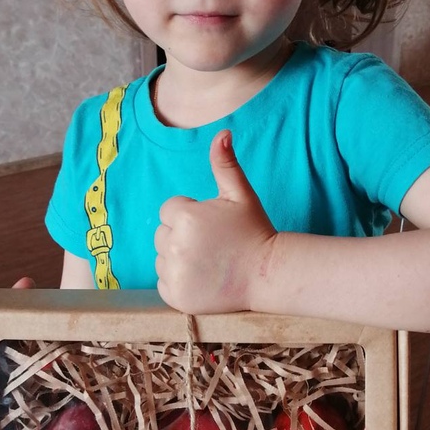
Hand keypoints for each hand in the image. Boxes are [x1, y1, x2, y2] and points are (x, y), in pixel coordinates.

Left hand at [155, 130, 275, 313]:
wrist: (268, 274)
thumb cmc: (254, 231)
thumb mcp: (240, 195)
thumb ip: (225, 164)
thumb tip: (222, 133)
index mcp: (186, 217)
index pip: (169, 210)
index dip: (190, 215)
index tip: (212, 226)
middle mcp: (175, 245)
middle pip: (162, 234)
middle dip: (181, 236)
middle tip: (212, 245)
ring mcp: (175, 273)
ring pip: (161, 258)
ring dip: (178, 259)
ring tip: (208, 262)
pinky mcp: (176, 296)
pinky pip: (163, 282)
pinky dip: (178, 282)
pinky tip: (202, 279)